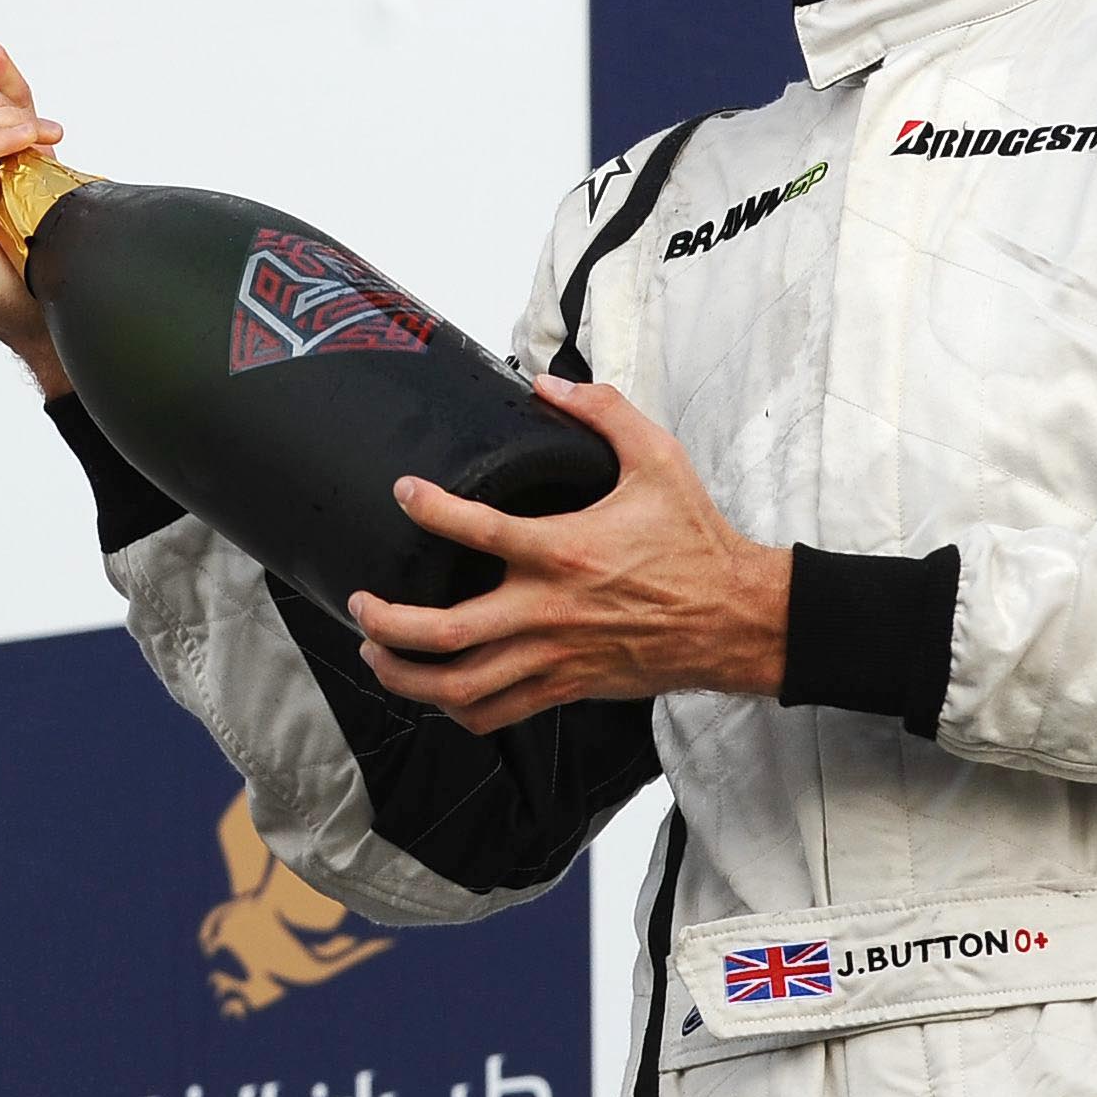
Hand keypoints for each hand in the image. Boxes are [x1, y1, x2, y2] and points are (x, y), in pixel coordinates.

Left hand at [344, 376, 790, 735]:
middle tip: (361, 602)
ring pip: (459, 687)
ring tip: (375, 652)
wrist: (735, 618)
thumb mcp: (659, 459)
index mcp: (564, 550)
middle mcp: (548, 611)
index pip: (475, 529)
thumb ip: (603, 412)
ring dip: (404, 674)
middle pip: (443, 632)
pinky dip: (455, 710)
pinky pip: (496, 714)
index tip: (403, 493)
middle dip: (386, 621)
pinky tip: (434, 691)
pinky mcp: (566, 688)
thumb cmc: (696, 540)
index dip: (429, 508)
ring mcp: (553, 657)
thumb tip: (547, 383)